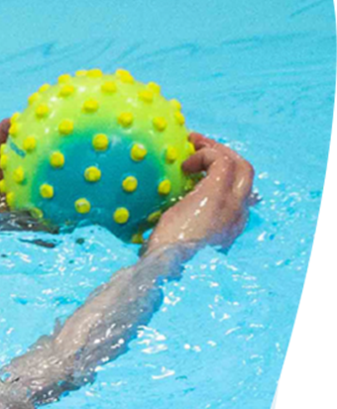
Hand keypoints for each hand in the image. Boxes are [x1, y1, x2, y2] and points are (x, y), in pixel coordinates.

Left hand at [147, 133, 253, 252]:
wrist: (164, 266)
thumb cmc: (162, 259)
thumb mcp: (176, 241)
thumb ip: (182, 228)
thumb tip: (169, 218)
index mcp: (230, 228)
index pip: (240, 195)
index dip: (226, 177)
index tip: (202, 169)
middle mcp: (238, 215)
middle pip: (246, 174)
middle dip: (226, 155)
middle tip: (200, 146)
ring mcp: (232, 205)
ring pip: (240, 164)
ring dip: (216, 149)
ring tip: (193, 143)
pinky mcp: (217, 195)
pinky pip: (220, 161)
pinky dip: (205, 155)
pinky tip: (185, 163)